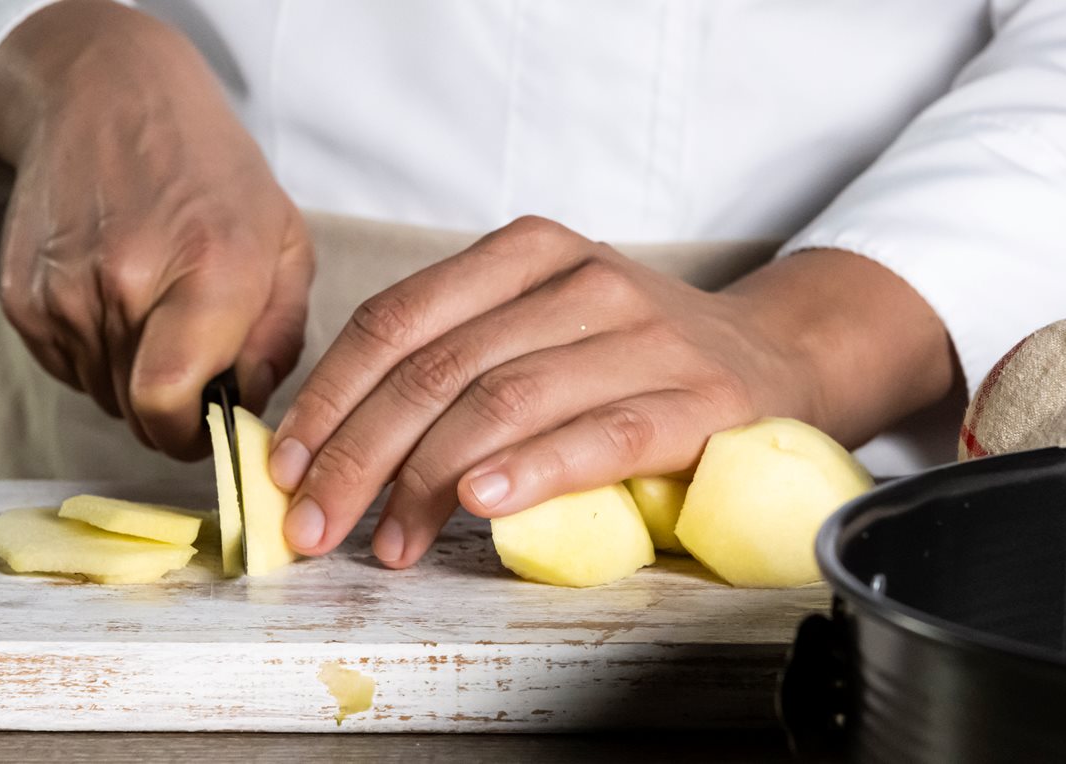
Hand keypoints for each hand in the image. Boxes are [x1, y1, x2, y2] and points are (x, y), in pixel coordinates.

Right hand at [0, 0, 311, 457]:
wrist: (107, 98)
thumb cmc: (212, 173)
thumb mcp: (284, 244)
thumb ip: (280, 337)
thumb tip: (248, 406)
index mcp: (209, 271)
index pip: (170, 400)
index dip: (190, 435)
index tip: (210, 429)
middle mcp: (126, 284)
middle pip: (137, 411)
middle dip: (172, 411)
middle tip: (195, 368)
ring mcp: (63, 292)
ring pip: (103, 396)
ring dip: (134, 381)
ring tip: (157, 316)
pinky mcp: (21, 298)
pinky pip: (67, 368)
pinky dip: (97, 356)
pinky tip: (118, 302)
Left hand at [265, 215, 953, 568]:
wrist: (778, 356)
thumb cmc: (635, 355)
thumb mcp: (542, 324)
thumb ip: (457, 359)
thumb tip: (333, 443)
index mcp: (528, 252)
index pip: (398, 319)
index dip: (332, 397)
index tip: (287, 465)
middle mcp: (582, 280)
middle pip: (438, 368)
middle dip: (359, 455)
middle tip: (316, 524)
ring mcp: (646, 334)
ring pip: (504, 402)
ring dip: (426, 481)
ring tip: (386, 543)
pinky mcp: (699, 398)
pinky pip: (601, 436)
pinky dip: (533, 471)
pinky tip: (480, 505)